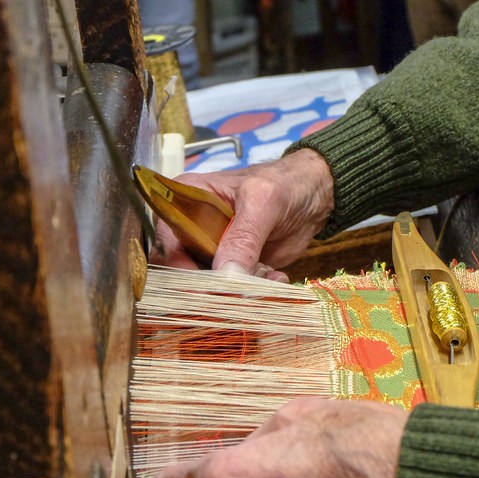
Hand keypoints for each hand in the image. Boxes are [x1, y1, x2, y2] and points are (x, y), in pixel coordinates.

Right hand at [149, 149, 333, 278]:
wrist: (313, 195)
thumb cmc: (283, 184)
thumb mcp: (262, 203)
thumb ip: (242, 238)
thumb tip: (225, 276)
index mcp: (184, 200)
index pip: (165, 243)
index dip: (178, 269)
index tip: (205, 288)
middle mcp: (191, 229)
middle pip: (182, 271)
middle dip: (212, 286)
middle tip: (243, 291)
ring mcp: (211, 251)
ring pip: (209, 286)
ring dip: (238, 291)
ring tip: (269, 278)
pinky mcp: (232, 268)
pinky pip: (234, 291)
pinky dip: (254, 292)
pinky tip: (276, 277)